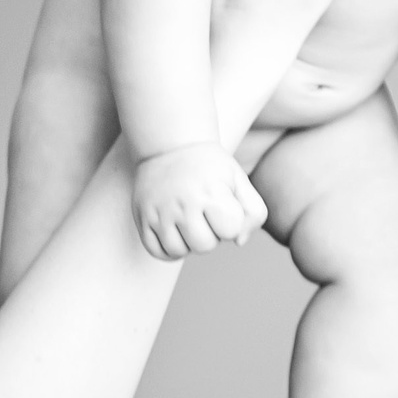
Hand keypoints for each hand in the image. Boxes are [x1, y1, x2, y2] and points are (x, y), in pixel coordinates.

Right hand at [133, 141, 266, 259]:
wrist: (170, 145)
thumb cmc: (210, 167)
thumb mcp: (239, 179)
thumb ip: (254, 212)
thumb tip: (239, 241)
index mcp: (211, 192)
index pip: (231, 231)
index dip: (231, 221)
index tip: (224, 204)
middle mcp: (183, 203)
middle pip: (204, 246)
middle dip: (211, 234)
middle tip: (205, 214)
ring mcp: (160, 211)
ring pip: (179, 251)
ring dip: (189, 243)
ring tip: (190, 222)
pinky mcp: (143, 217)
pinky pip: (157, 251)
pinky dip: (169, 249)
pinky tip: (175, 232)